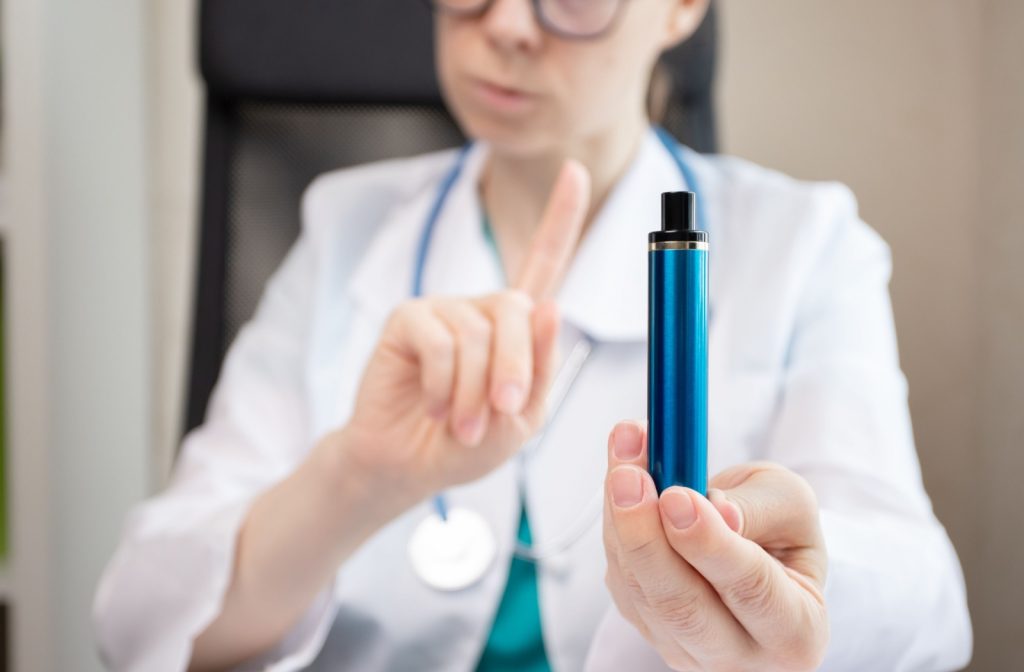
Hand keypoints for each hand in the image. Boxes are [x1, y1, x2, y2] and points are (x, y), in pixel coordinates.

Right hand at [333, 160, 591, 499]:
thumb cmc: (468, 442)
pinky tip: (435, 406)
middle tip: (499, 412)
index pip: (544, 263)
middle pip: (518, 308)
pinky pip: (441, 343)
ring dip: (475, 391)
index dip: (560, 218)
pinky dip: (445, 386)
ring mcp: (444, 309)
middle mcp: (481, 308)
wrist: (409, 465)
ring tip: (460, 423)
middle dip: (516, 367)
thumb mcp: (522, 417)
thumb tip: (550, 305)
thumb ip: (540, 367)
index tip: (576, 170)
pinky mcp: (408, 319)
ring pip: (478, 335)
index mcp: (516, 327)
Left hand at [602, 421, 828, 671]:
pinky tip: (623, 478)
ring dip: (621, 521)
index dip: (710, 543)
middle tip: (629, 478)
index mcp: (796, 632)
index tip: (677, 495)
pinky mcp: (646, 630)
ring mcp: (686, 650)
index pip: (752, 591)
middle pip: (682, 607)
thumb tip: (711, 506)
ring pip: (640, 592)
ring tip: (622, 459)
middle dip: (647, 537)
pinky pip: (621, 581)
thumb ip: (756, 508)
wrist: (758, 554)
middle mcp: (740, 656)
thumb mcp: (790, 506)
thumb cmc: (781, 532)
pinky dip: (615, 525)